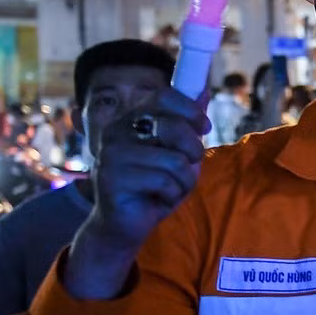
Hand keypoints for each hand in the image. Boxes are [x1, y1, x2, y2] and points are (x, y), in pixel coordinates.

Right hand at [85, 87, 206, 254]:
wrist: (124, 226)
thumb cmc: (154, 186)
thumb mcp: (177, 151)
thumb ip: (187, 123)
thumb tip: (203, 88)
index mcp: (130, 119)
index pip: (163, 96)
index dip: (190, 110)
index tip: (204, 127)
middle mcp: (116, 131)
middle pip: (172, 126)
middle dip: (193, 151)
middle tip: (187, 167)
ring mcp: (111, 154)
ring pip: (174, 160)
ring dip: (183, 180)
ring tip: (168, 188)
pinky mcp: (112, 179)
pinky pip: (164, 182)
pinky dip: (171, 196)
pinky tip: (156, 200)